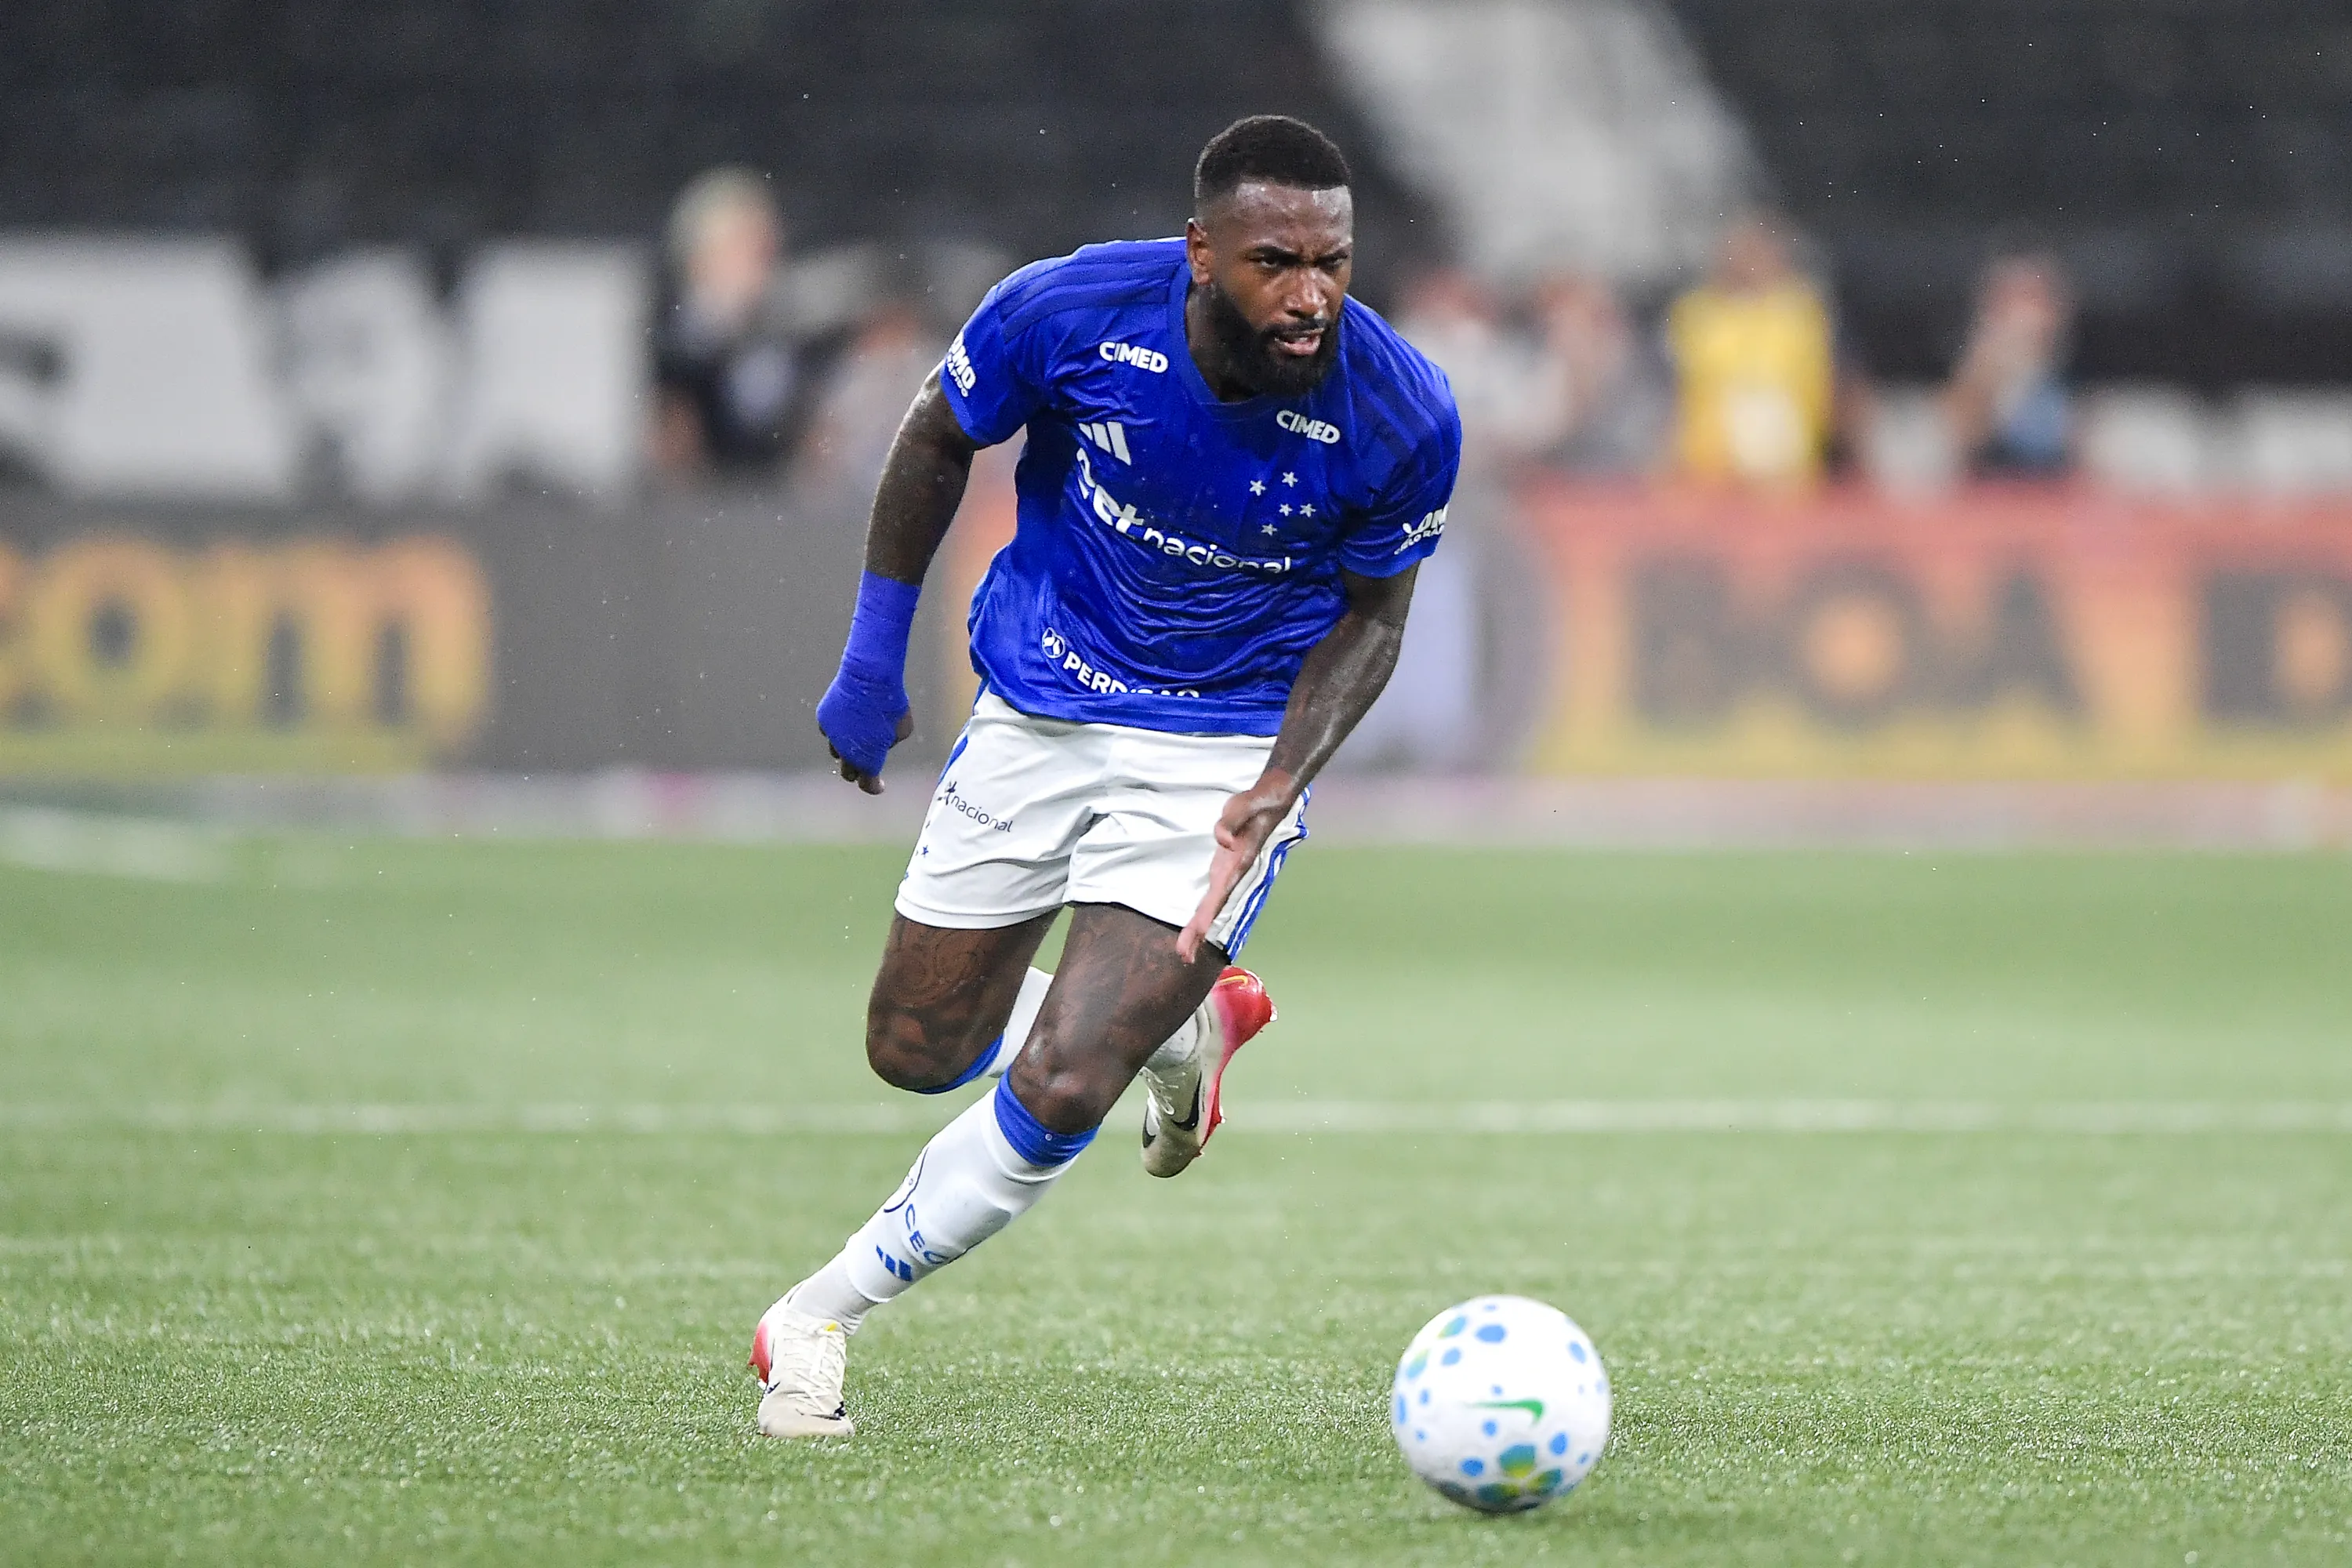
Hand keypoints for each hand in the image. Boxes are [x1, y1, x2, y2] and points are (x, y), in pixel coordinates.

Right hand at [817, 668, 912, 794]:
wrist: (869, 678)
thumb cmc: (891, 704)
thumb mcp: (903, 729)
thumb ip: (889, 743)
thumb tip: (880, 744)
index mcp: (867, 760)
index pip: (868, 785)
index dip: (874, 787)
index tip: (879, 785)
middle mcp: (846, 753)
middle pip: (848, 773)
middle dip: (857, 771)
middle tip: (865, 764)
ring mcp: (832, 736)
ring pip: (837, 751)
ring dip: (846, 749)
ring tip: (857, 737)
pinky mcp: (824, 718)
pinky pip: (830, 730)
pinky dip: (838, 729)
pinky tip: (848, 718)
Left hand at [1177, 771, 1296, 963]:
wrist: (1272, 801)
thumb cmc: (1255, 802)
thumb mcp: (1242, 805)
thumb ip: (1230, 820)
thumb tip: (1221, 839)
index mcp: (1237, 864)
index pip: (1220, 893)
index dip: (1208, 913)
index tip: (1198, 933)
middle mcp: (1233, 874)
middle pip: (1213, 908)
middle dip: (1199, 932)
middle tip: (1184, 956)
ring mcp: (1227, 874)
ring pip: (1211, 907)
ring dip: (1198, 930)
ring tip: (1185, 952)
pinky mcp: (1223, 869)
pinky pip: (1210, 898)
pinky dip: (1201, 915)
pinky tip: (1195, 928)